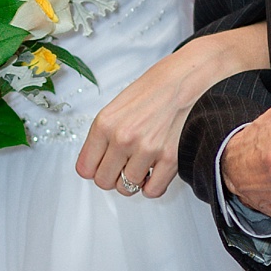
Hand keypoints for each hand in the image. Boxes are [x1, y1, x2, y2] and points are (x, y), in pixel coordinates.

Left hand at [78, 65, 187, 197]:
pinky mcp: (171, 159)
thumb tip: (95, 161)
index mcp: (105, 124)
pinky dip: (152, 186)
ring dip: (133, 181)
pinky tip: (153, 173)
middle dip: (111, 177)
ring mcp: (147, 150)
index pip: (85, 168)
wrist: (186, 79)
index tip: (101, 166)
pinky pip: (153, 190)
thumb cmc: (153, 90)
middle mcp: (123, 138)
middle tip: (121, 167)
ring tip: (139, 166)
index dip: (93, 169)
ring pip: (127, 188)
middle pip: (104, 181)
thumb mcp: (116, 107)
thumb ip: (104, 135)